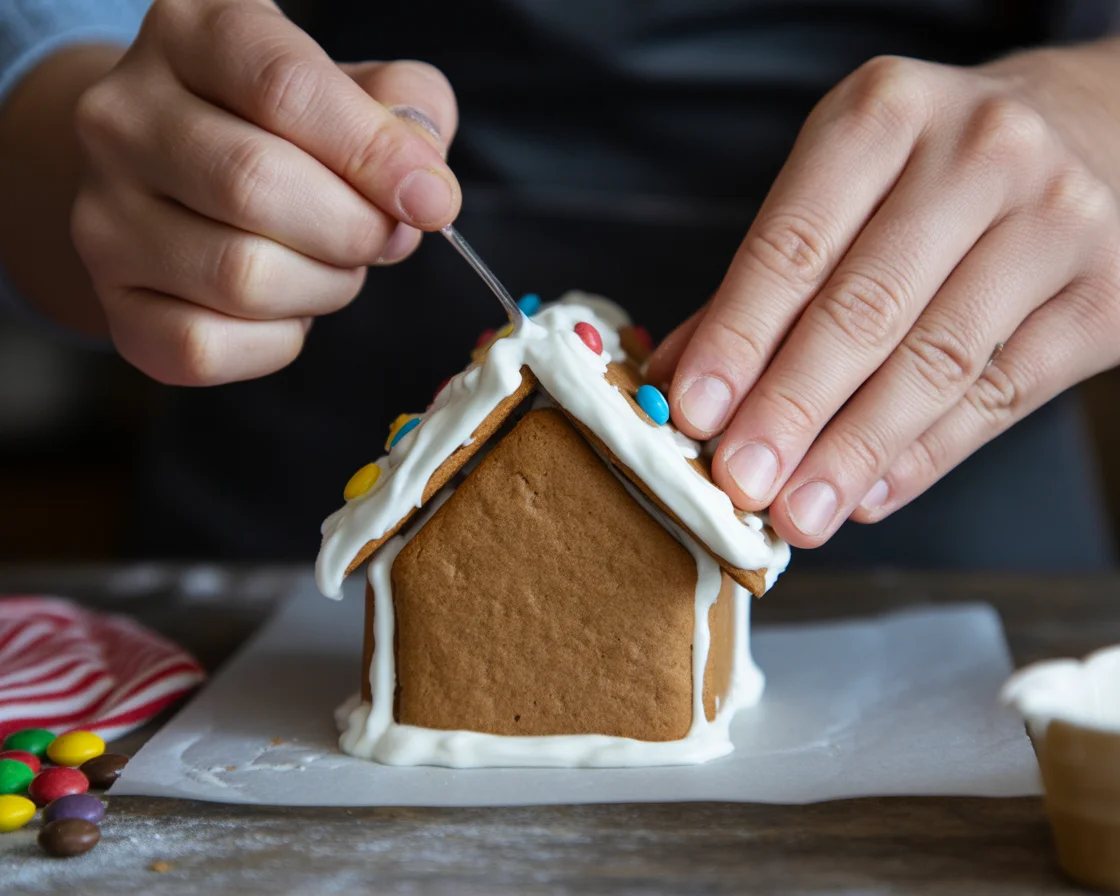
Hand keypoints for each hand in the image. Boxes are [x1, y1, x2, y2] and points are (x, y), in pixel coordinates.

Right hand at [70, 0, 459, 384]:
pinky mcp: (115, 304)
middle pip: (255, 184)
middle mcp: (124, 118)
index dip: (374, 154)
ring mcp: (104, 217)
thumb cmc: (280, 131)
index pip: (284, 87)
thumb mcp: (349, 89)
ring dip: (324, 286)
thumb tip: (423, 182)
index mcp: (191, 32)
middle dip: (354, 229)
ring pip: (240, 276)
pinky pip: (208, 347)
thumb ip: (404, 112)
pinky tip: (287, 307)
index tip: (434, 200)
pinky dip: (278, 340)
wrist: (173, 176)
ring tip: (333, 264)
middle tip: (383, 236)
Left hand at [648, 49, 1119, 547]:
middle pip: (865, 308)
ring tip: (798, 511)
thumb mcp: (845, 185)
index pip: (794, 245)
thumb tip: (676, 381)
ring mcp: (1056, 221)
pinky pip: (1001, 395)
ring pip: (936, 362)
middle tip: (741, 481)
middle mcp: (978, 153)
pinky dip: (926, 456)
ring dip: (854, 451)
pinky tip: (869, 495)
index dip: (738, 338)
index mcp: (884, 115)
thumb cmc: (935, 173)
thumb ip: (763, 283)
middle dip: (791, 409)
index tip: (694, 413)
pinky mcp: (1107, 296)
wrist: (1094, 132)